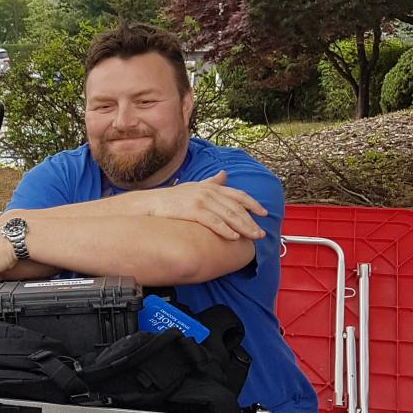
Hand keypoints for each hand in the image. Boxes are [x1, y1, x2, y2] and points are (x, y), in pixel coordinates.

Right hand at [144, 171, 266, 239]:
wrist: (148, 204)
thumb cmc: (170, 199)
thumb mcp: (193, 187)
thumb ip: (211, 182)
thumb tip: (224, 174)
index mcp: (211, 187)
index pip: (238, 195)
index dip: (253, 204)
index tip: (263, 213)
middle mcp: (208, 191)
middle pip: (236, 207)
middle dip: (251, 221)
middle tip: (261, 233)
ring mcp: (200, 200)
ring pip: (228, 215)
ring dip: (243, 227)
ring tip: (252, 237)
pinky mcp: (192, 210)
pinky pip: (213, 221)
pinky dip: (225, 229)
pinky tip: (233, 237)